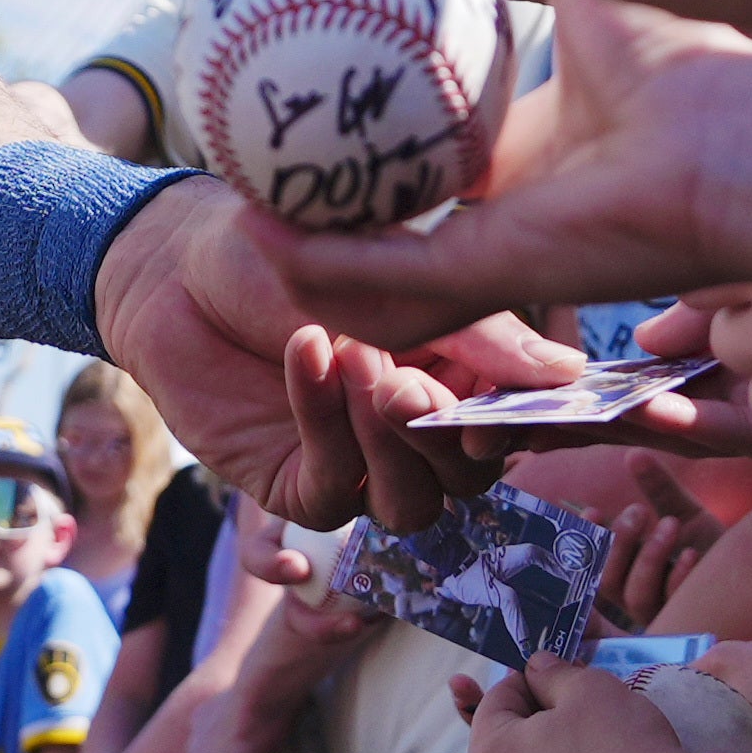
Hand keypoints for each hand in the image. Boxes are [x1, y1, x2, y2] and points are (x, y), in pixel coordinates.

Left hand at [97, 178, 585, 523]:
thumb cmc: (292, 247)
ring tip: (360, 360)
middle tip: (412, 378)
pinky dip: (322, 424)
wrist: (183, 259)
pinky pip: (329, 492)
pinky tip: (307, 352)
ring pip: (410, 505)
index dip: (529, 426)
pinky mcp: (293, 484)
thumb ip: (480, 331)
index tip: (518, 405)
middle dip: (446, 437)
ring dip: (390, 444)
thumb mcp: (395, 270)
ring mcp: (358, 464)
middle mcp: (417, 430)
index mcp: (461, 376)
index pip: (517, 426)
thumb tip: (568, 372)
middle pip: (470, 479)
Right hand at [255, 0, 751, 346]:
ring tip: (233, 205)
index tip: (295, 69)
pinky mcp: (481, 280)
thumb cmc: (670, 53)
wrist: (721, 142)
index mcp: (516, 150)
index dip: (359, 117)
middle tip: (245, 147)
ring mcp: (484, 253)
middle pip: (384, 220)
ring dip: (298, 252)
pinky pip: (378, 282)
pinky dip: (315, 263)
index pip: (420, 145)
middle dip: (313, 200)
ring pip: (368, 272)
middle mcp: (495, 207)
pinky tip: (258, 225)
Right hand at [592, 455, 725, 630]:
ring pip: (635, 595)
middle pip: (607, 580)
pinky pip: (673, 605)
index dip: (586, 539)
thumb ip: (658, 488)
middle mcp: (635, 595)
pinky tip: (691, 555)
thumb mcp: (681, 511)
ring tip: (669, 524)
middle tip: (637, 511)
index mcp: (626, 569)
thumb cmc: (706, 543)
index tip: (593, 509)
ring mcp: (659, 613)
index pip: (591, 560)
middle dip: (619, 543)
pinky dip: (678, 577)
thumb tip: (634, 453)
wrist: (751, 571)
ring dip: (648, 557)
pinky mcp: (685, 622)